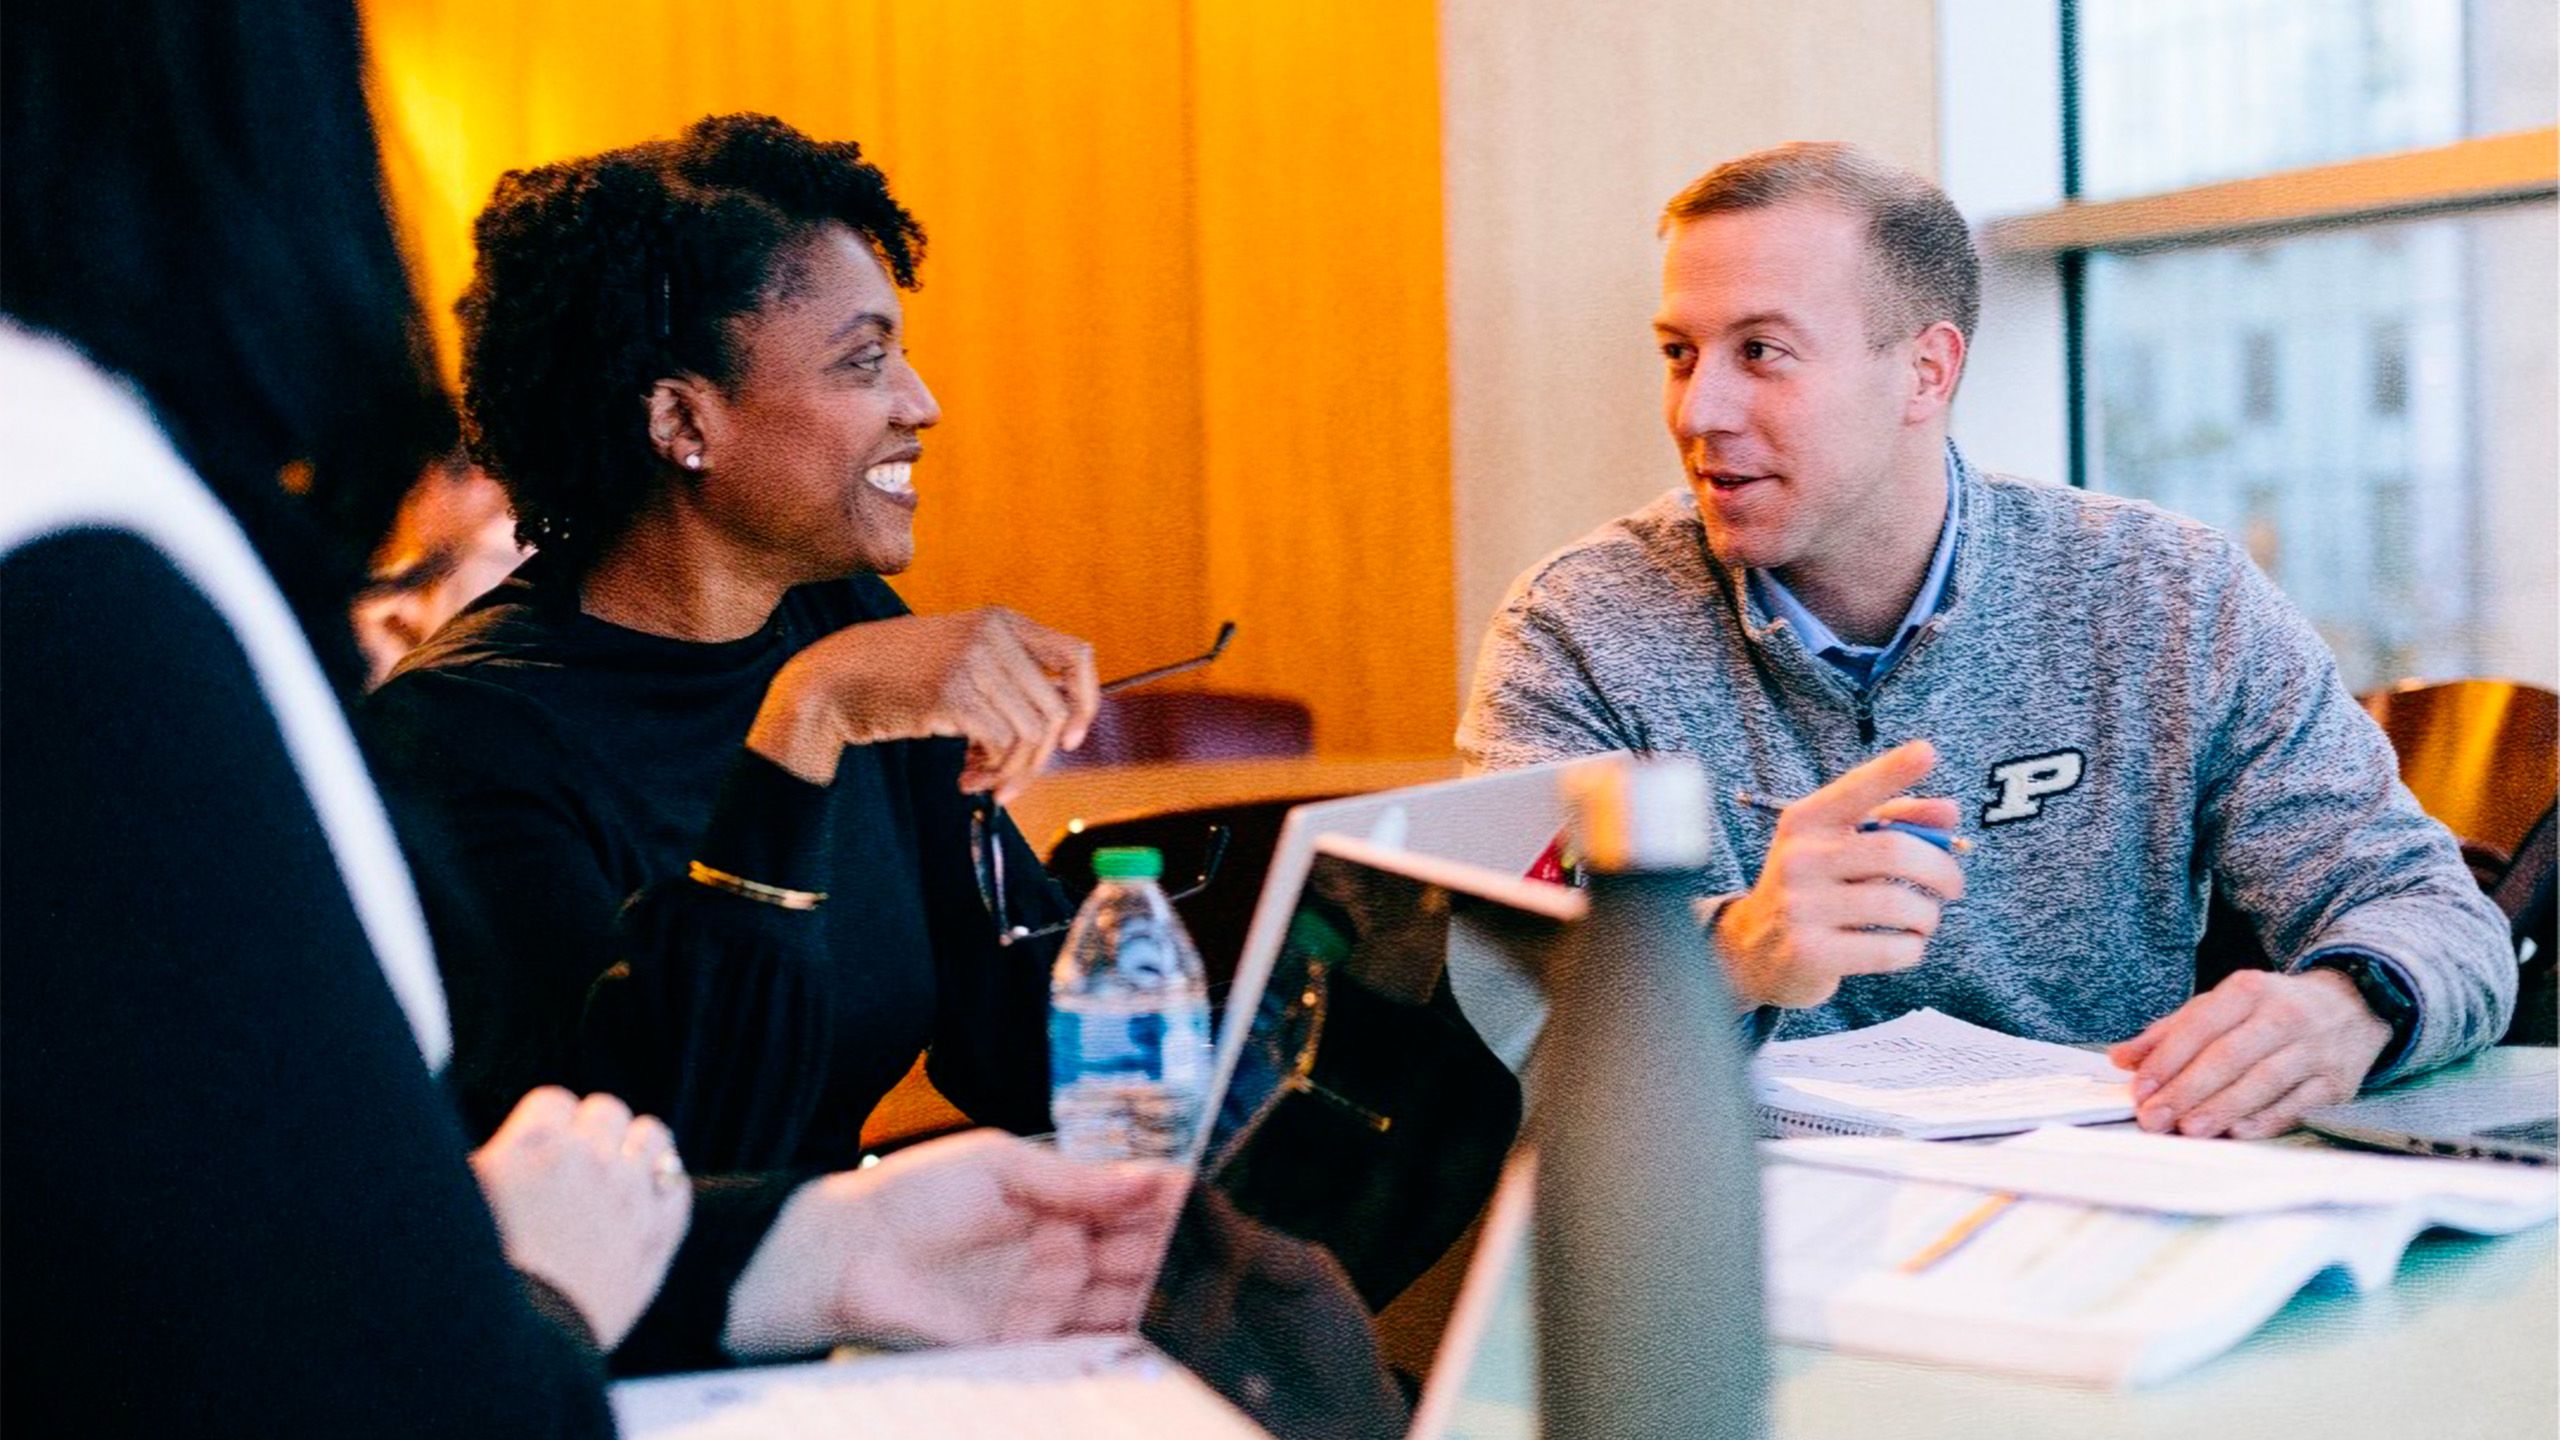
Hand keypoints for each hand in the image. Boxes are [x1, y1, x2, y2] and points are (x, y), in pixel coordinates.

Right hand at [470, 1088, 691, 1350]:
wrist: (512, 1351)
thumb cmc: (472, 1281)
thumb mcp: (458, 1206)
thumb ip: (484, 1164)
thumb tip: (491, 1150)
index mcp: (534, 1147)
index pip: (554, 1100)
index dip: (545, 1125)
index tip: (537, 1149)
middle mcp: (590, 1161)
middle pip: (606, 1111)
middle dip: (589, 1132)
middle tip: (572, 1165)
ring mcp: (633, 1197)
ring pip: (653, 1137)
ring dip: (633, 1150)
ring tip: (614, 1175)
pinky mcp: (659, 1237)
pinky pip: (679, 1186)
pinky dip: (664, 1188)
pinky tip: (643, 1203)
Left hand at [722, 1130, 1186, 1358]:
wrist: (848, 1253)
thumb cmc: (914, 1193)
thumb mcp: (1000, 1164)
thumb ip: (1073, 1179)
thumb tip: (1145, 1180)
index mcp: (1062, 1200)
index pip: (1133, 1200)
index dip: (1172, 1201)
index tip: (1205, 1200)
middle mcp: (1065, 1251)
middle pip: (1140, 1255)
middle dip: (1180, 1253)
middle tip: (1221, 1253)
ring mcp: (1049, 1300)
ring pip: (1124, 1302)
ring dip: (1161, 1298)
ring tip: (1203, 1294)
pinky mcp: (1028, 1345)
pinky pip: (1086, 1347)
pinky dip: (1122, 1341)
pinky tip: (1154, 1332)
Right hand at [748, 607, 1098, 797]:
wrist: (833, 680)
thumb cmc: (897, 679)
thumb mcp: (960, 659)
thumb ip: (1007, 679)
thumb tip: (1060, 730)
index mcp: (1001, 621)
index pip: (1077, 656)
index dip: (1085, 702)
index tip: (1069, 738)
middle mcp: (993, 634)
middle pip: (1055, 708)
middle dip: (1037, 758)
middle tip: (1006, 781)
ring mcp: (973, 660)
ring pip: (1031, 733)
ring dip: (1010, 771)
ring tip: (981, 781)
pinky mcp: (952, 693)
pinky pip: (1000, 745)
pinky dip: (990, 772)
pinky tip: (964, 778)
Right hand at [1714, 740, 1967, 1008]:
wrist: (1755, 953)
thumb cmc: (1815, 890)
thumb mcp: (1840, 847)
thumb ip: (1895, 822)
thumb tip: (1949, 811)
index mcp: (1805, 821)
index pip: (1855, 790)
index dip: (1892, 771)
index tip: (1927, 751)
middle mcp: (1798, 858)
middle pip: (1894, 852)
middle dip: (1942, 871)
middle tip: (1954, 886)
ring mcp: (1800, 907)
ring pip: (1899, 904)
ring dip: (1928, 916)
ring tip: (1923, 920)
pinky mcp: (1810, 953)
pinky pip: (1890, 948)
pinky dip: (1912, 948)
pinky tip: (1903, 945)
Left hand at [2107, 968, 2389, 1138]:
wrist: (2354, 1006)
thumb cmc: (2272, 1010)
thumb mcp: (2222, 1006)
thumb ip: (2171, 1031)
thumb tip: (2122, 1059)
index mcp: (2249, 990)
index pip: (2200, 1025)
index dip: (2167, 1059)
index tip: (2140, 1089)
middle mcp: (2284, 1016)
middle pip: (2228, 1056)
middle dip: (2187, 1090)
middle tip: (2154, 1118)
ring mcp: (2314, 1050)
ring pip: (2262, 1082)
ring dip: (2222, 1108)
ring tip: (2188, 1129)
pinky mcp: (2337, 1083)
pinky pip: (2296, 1105)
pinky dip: (2263, 1120)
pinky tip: (2235, 1132)